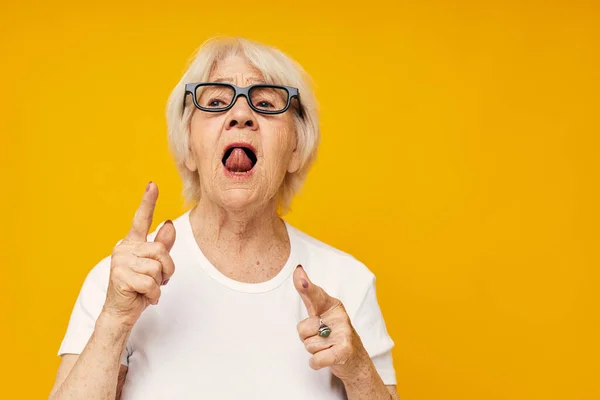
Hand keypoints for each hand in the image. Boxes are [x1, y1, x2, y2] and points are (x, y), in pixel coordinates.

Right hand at [101, 182, 175, 326]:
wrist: (121, 312)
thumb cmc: (139, 288)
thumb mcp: (155, 266)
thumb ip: (162, 245)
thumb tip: (169, 223)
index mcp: (132, 243)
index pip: (141, 219)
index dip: (148, 201)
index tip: (153, 184)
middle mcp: (123, 248)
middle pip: (161, 251)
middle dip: (166, 270)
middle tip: (157, 281)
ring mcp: (120, 262)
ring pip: (157, 268)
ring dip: (159, 283)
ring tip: (147, 289)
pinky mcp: (120, 277)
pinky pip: (150, 283)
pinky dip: (153, 294)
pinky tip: (143, 297)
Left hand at [293, 265, 370, 381]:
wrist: (356, 361)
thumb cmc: (334, 335)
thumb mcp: (323, 313)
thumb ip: (309, 295)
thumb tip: (298, 270)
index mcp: (333, 305)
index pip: (314, 295)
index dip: (305, 285)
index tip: (298, 272)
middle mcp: (339, 317)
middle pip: (302, 329)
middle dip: (307, 338)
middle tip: (321, 339)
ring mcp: (343, 333)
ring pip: (308, 346)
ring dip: (314, 351)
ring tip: (327, 348)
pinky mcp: (344, 351)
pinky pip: (315, 359)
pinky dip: (316, 363)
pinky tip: (327, 358)